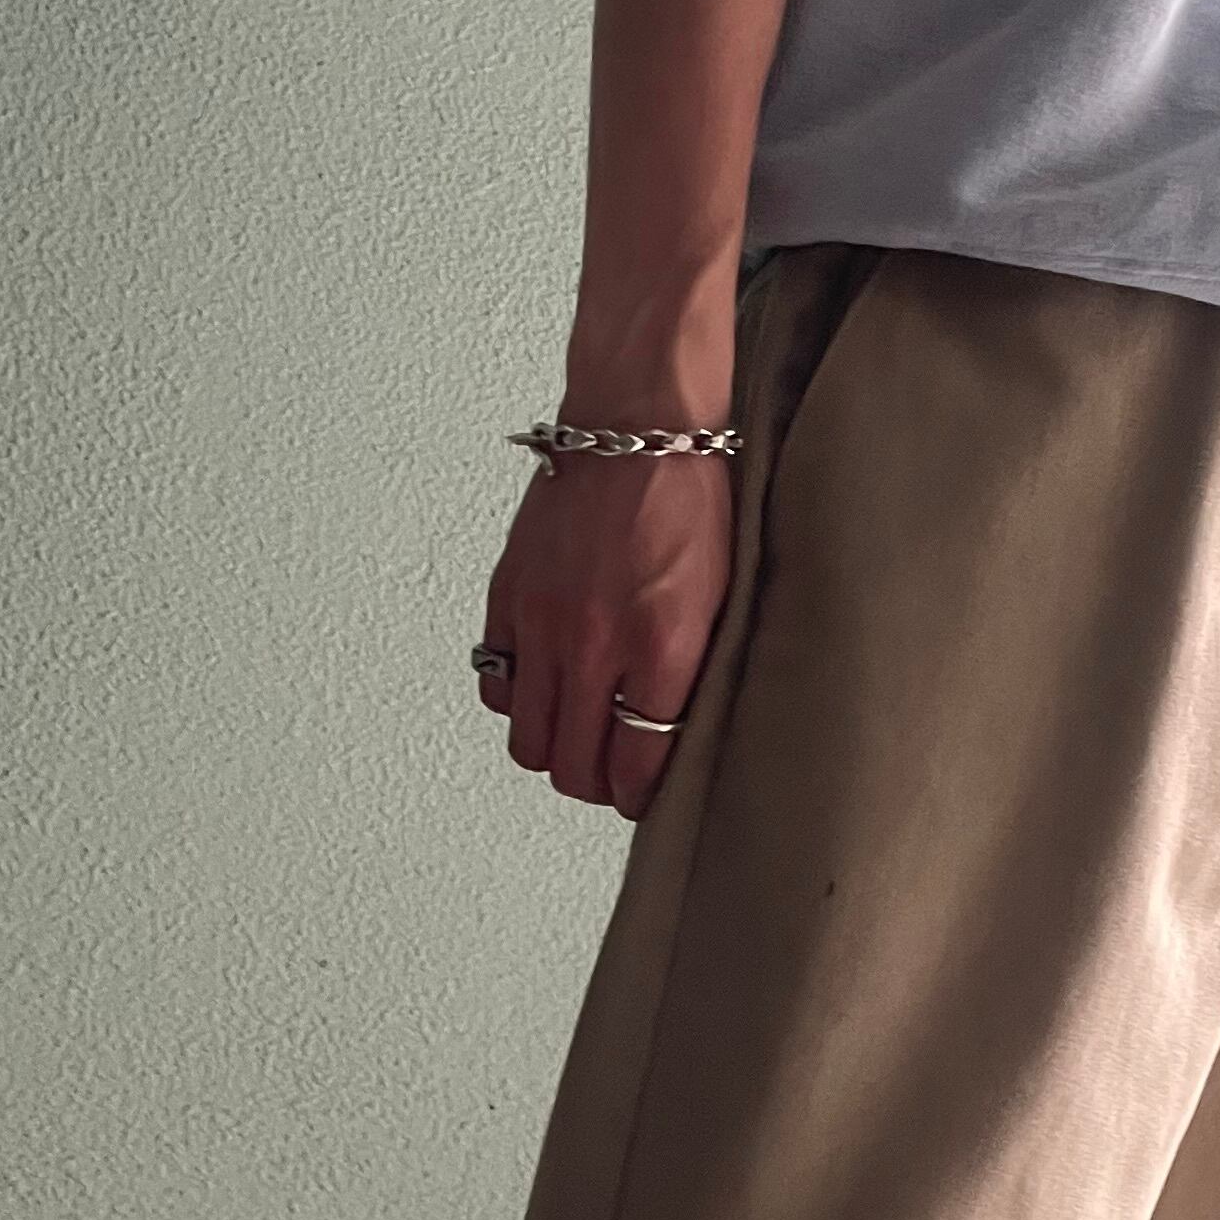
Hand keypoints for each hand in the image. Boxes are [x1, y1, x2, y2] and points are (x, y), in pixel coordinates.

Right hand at [476, 452, 734, 817]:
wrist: (638, 426)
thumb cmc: (692, 499)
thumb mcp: (723, 595)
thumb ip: (695, 670)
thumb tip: (674, 733)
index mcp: (663, 646)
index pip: (636, 765)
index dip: (639, 793)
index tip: (643, 791)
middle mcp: (596, 644)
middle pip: (576, 767)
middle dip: (597, 784)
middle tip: (612, 771)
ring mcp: (545, 624)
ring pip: (530, 741)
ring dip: (555, 750)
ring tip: (578, 732)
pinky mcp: (510, 599)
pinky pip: (496, 685)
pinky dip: (517, 698)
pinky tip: (546, 682)